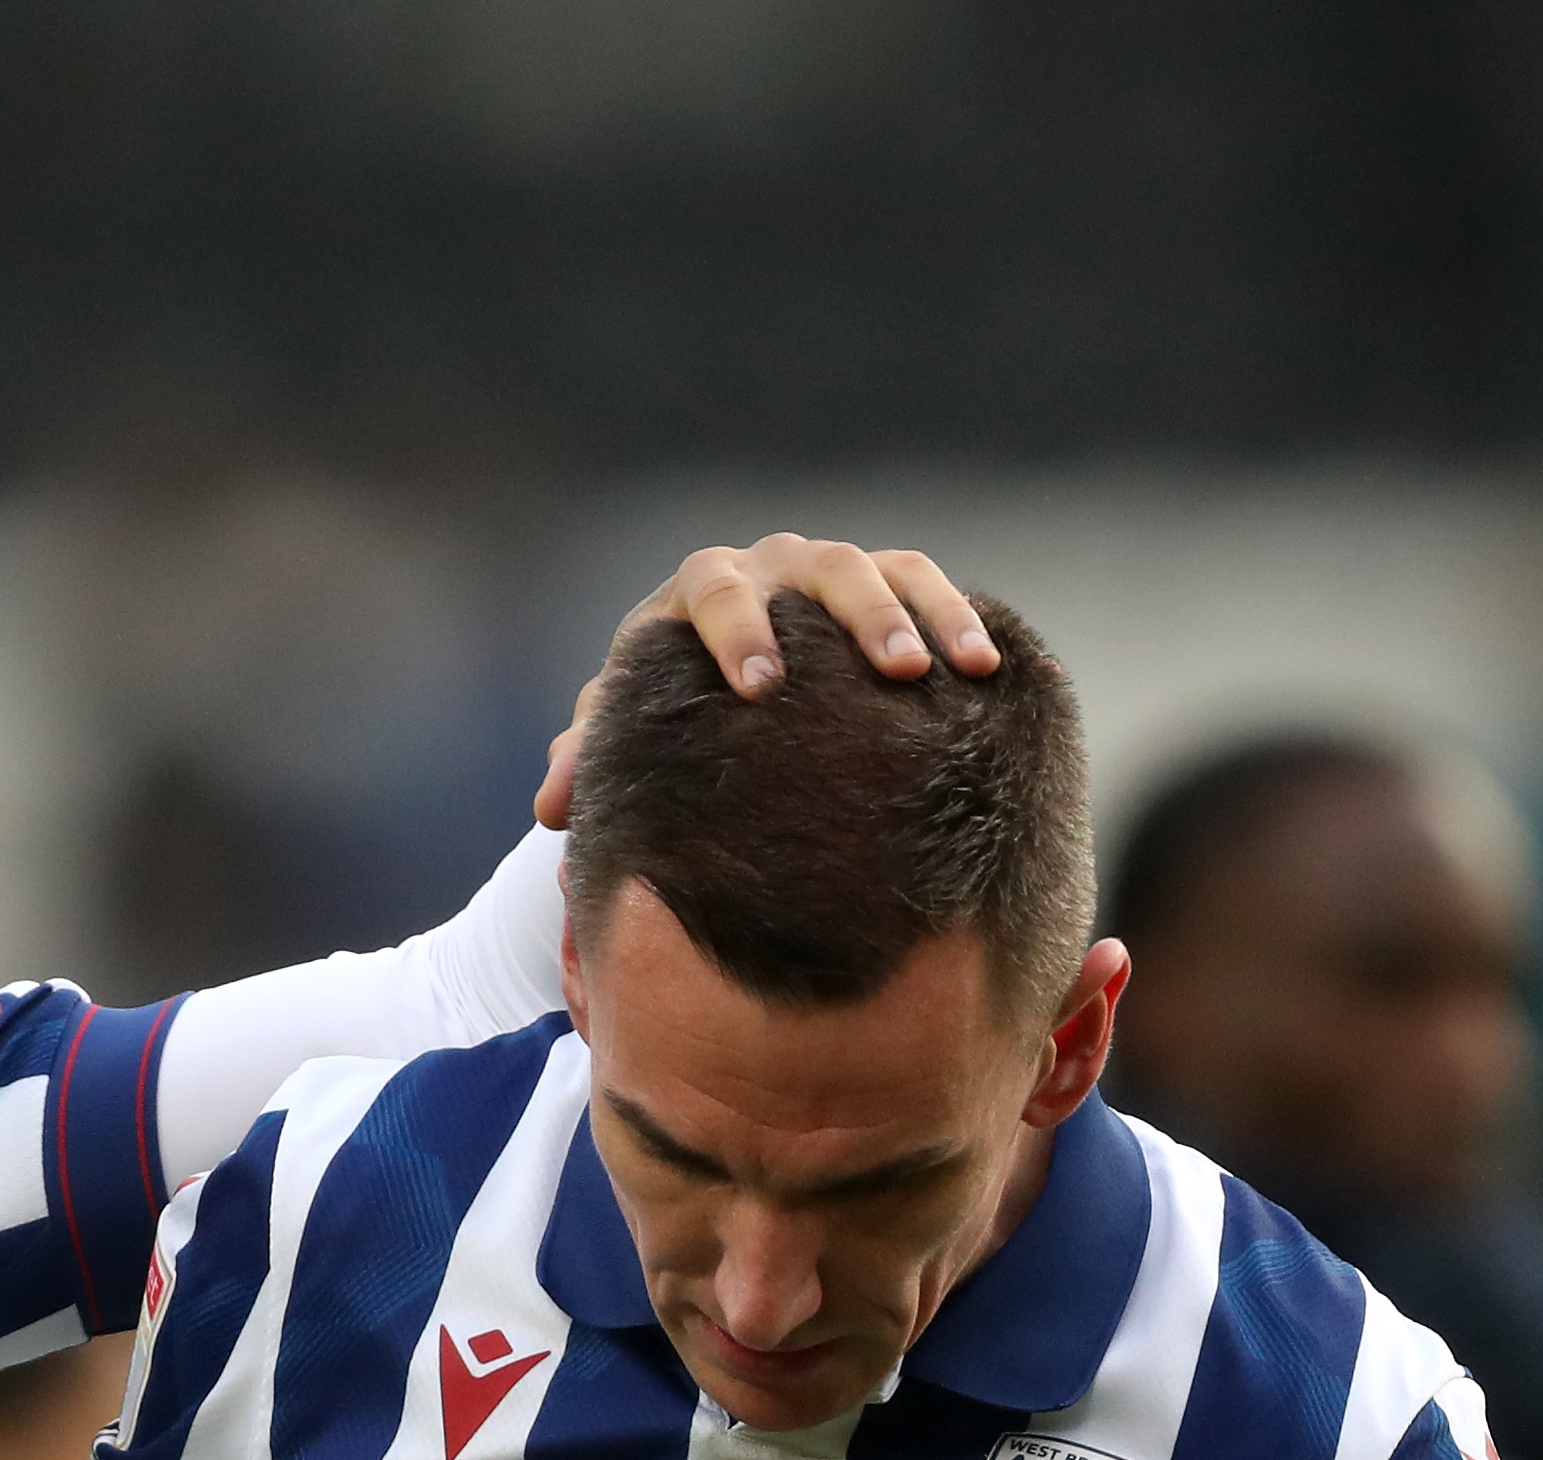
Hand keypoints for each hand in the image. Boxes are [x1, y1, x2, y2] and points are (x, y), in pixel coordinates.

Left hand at [533, 536, 999, 827]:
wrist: (718, 684)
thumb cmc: (664, 713)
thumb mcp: (627, 733)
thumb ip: (592, 758)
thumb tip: (551, 807)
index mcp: (698, 596)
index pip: (714, 592)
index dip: (738, 631)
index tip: (759, 688)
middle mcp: (772, 569)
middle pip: (817, 570)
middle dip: (854, 618)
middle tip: (889, 672)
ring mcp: (833, 573)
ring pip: (885, 571)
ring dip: (920, 617)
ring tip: (948, 671)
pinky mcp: (888, 585)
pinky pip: (928, 586)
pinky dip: (959, 619)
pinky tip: (990, 670)